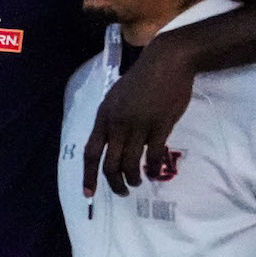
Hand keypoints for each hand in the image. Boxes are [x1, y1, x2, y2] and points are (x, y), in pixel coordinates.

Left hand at [87, 37, 193, 196]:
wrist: (167, 62)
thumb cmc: (142, 79)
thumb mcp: (116, 97)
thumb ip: (111, 120)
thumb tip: (111, 142)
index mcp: (104, 117)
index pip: (91, 153)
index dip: (88, 176)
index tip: (89, 194)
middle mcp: (117, 124)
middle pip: (109, 164)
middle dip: (114, 183)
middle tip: (122, 192)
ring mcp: (139, 125)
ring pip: (130, 163)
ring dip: (133, 179)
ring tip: (137, 182)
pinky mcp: (160, 125)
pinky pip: (153, 155)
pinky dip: (152, 168)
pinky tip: (154, 172)